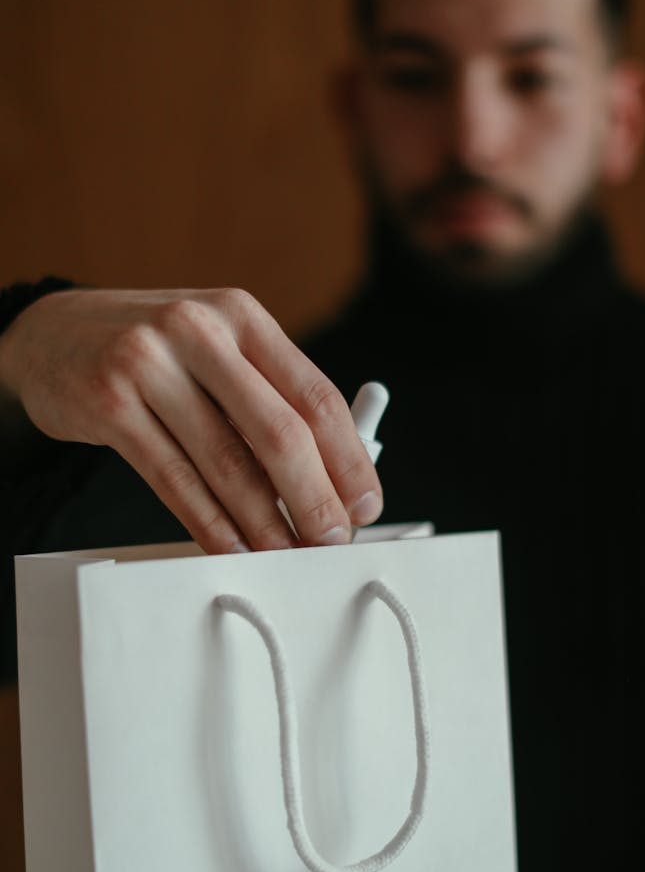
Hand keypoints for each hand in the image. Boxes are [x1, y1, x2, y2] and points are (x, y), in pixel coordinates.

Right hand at [0, 286, 382, 551]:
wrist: (52, 335)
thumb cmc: (154, 351)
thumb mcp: (216, 348)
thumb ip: (269, 398)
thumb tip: (330, 478)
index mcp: (241, 316)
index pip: (315, 394)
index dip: (349, 458)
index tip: (365, 504)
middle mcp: (199, 330)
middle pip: (279, 432)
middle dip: (315, 498)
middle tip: (332, 540)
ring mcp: (148, 365)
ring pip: (227, 463)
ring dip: (266, 523)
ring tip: (288, 554)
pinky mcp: (109, 405)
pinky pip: (174, 480)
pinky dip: (210, 523)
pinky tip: (234, 547)